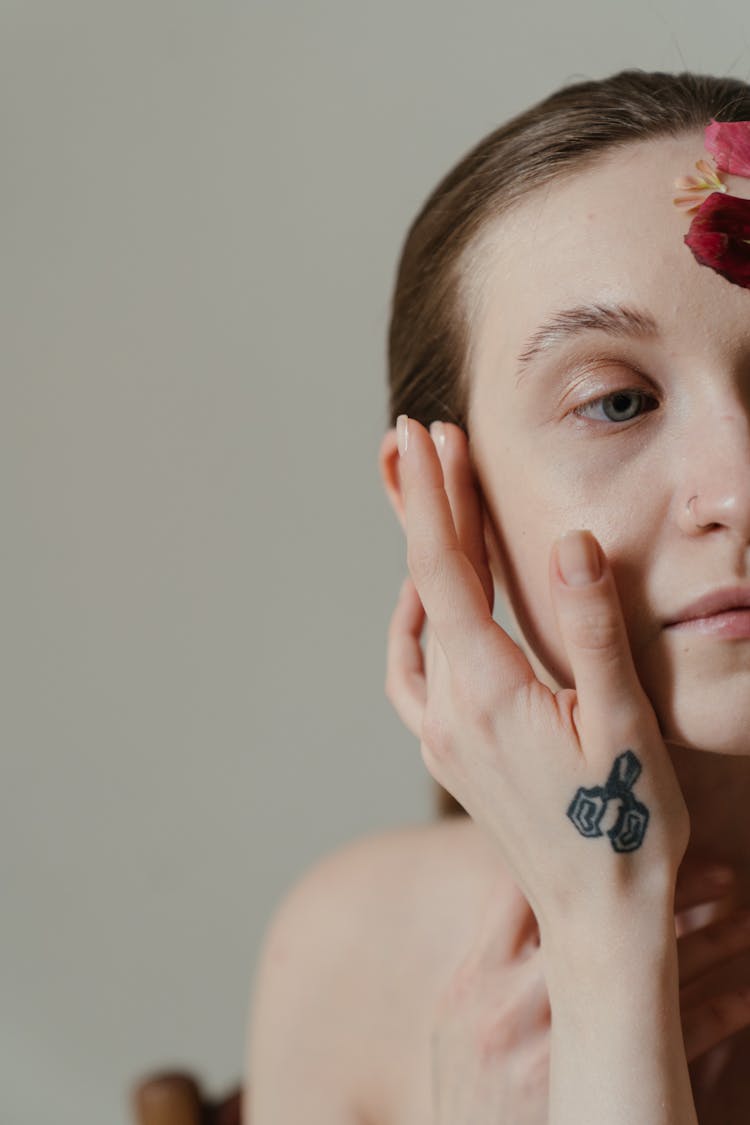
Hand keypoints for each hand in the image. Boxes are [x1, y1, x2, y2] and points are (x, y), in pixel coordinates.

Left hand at [387, 416, 688, 932]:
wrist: (598, 919)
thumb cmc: (624, 825)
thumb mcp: (622, 722)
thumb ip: (591, 630)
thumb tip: (570, 543)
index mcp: (486, 690)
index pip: (444, 570)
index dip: (432, 496)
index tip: (423, 434)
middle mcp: (447, 709)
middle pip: (421, 584)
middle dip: (422, 506)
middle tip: (416, 440)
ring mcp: (440, 734)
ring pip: (414, 623)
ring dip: (419, 559)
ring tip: (428, 503)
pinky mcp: (449, 752)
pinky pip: (412, 671)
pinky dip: (416, 622)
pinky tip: (432, 607)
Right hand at [428, 861, 749, 1123]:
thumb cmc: (470, 1098)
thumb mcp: (459, 1024)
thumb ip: (492, 963)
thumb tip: (539, 897)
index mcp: (478, 981)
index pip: (534, 892)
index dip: (591, 858)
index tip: (641, 838)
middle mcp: (511, 1008)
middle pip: (601, 928)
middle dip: (666, 897)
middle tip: (718, 872)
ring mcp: (554, 1054)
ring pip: (645, 979)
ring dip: (706, 947)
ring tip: (746, 922)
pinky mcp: (595, 1097)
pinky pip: (668, 1048)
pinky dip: (712, 1017)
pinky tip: (743, 998)